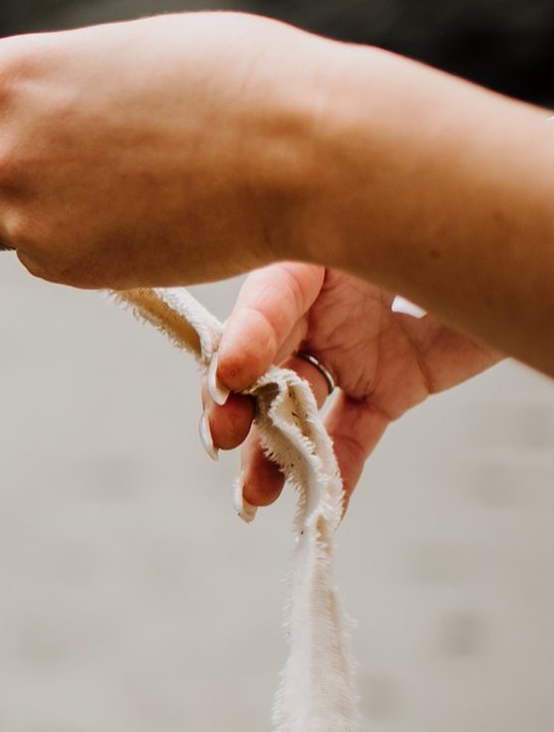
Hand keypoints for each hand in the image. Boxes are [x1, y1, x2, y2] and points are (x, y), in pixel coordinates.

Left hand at [0, 13, 356, 287]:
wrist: (302, 152)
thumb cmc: (228, 78)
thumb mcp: (111, 52)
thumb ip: (40, 81)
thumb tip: (3, 100)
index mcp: (2, 76)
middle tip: (54, 143)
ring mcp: (25, 212)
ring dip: (20, 201)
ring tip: (108, 177)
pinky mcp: (60, 264)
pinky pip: (32, 252)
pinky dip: (64, 237)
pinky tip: (130, 211)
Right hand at [207, 266, 500, 511]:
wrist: (508, 258)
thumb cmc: (460, 227)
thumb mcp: (408, 240)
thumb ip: (374, 265)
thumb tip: (306, 317)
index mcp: (315, 254)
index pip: (269, 298)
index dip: (243, 338)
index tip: (230, 378)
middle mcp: (320, 305)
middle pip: (265, 361)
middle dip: (237, 403)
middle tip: (223, 435)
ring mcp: (352, 349)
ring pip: (300, 406)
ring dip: (274, 452)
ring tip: (258, 492)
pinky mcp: (387, 386)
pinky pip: (355, 432)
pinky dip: (338, 470)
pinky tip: (325, 504)